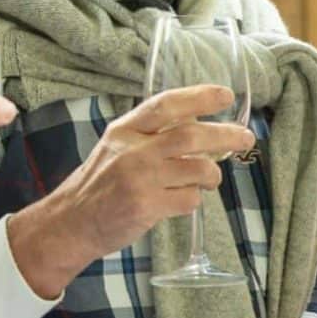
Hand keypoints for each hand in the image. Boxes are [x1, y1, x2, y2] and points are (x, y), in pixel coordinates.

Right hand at [8, 85, 254, 298]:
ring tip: (210, 179)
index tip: (225, 95)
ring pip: (196, 168)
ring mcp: (139, 179)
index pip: (166, 105)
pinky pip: (189, 200)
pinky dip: (194, 200)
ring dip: (212, 175)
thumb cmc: (101, 185)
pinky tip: (184, 201)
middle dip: (224, 134)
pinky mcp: (145, 206)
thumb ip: (152, 136)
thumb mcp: (118, 148)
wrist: (71, 222)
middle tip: (245, 137)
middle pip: (190, 135)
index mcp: (125, 130)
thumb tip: (201, 129)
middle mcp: (132, 151)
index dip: (199, 97)